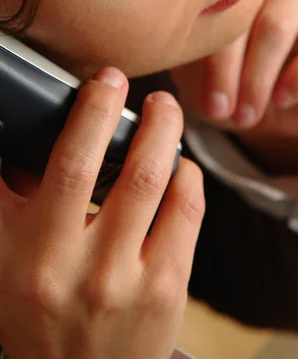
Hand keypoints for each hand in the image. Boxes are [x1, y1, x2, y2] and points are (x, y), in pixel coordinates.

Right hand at [0, 68, 203, 358]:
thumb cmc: (37, 310)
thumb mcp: (3, 257)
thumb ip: (8, 196)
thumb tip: (22, 137)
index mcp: (31, 253)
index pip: (68, 165)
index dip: (93, 112)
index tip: (106, 78)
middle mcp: (81, 268)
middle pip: (122, 169)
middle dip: (140, 116)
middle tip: (147, 91)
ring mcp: (129, 281)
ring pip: (160, 184)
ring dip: (168, 137)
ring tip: (166, 115)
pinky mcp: (167, 291)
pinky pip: (188, 213)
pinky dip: (187, 176)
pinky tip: (179, 165)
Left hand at [171, 0, 297, 170]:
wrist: (268, 110)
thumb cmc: (222, 83)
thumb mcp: (194, 73)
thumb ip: (179, 54)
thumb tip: (150, 52)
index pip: (208, 2)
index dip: (205, 55)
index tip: (202, 103)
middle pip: (244, 11)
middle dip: (230, 71)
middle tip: (221, 114)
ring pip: (280, 22)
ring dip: (260, 75)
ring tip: (247, 114)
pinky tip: (283, 99)